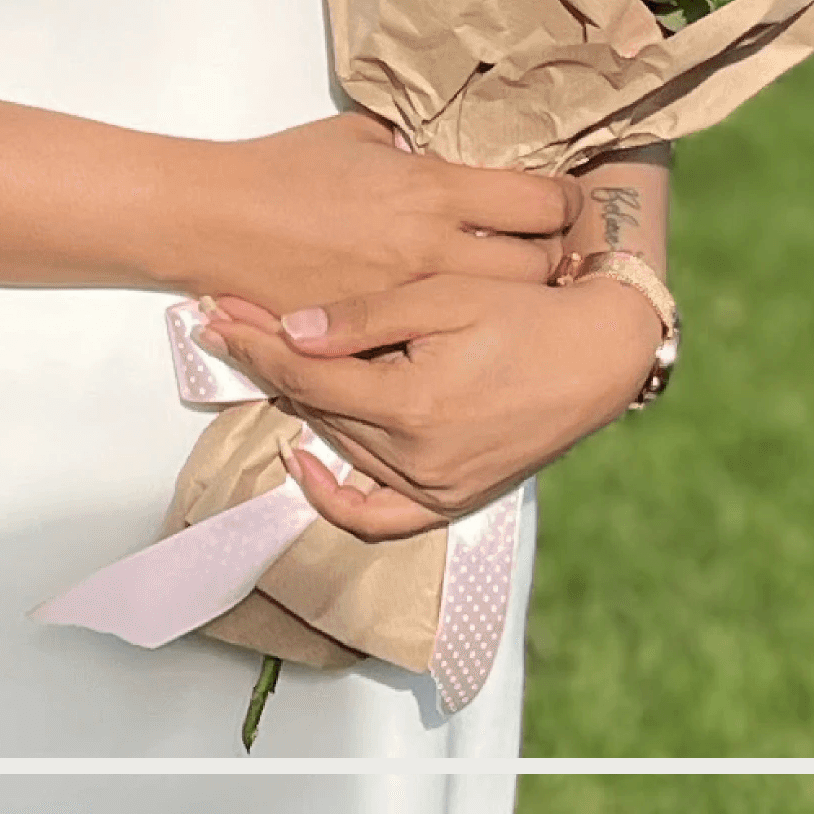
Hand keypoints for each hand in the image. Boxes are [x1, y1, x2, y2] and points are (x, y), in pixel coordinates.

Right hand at [190, 115, 580, 316]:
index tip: (563, 201)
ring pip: (497, 312)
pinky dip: (453, 336)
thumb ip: (410, 149)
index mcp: (431, 188)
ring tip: (508, 291)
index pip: (537, 202)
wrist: (218, 219)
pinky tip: (453, 326)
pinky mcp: (376, 337)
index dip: (564, 202)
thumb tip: (437, 155)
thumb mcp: (358, 136)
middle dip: (549, 260)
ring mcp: (406, 299)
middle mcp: (430, 247)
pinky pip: (438, 343)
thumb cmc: (284, 167)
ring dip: (510, 302)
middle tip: (545, 251)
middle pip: (534, 268)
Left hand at [197, 272, 660, 539]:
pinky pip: (378, 517)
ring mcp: (435, 488)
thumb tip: (292, 331)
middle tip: (225, 324)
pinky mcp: (452, 500)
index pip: (305, 376)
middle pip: (314, 410)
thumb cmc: (525, 313)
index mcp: (410, 405)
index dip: (255, 342)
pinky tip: (304, 461)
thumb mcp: (442, 297)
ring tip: (262, 361)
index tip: (216, 315)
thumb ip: (363, 320)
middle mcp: (417, 459)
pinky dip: (335, 497)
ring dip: (296, 407)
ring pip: (340, 447)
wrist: (598, 355)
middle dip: (265, 364)